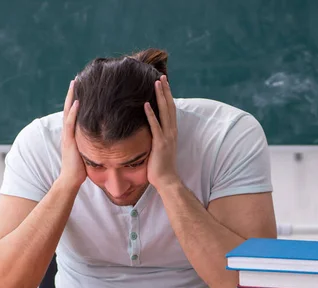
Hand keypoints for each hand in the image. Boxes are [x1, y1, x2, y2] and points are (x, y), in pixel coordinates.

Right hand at [58, 79, 86, 188]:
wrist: (70, 180)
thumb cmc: (80, 169)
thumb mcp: (87, 152)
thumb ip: (92, 143)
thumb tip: (102, 138)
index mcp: (73, 134)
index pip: (74, 113)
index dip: (76, 100)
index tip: (81, 87)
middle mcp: (68, 132)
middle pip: (69, 108)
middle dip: (72, 93)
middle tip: (76, 79)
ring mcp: (67, 135)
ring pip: (68, 112)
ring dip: (71, 98)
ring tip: (74, 84)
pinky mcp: (69, 141)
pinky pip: (71, 124)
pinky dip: (73, 113)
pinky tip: (77, 102)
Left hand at [144, 75, 180, 190]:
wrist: (166, 181)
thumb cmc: (160, 168)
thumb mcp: (158, 149)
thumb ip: (155, 138)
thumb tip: (147, 132)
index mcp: (171, 132)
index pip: (170, 110)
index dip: (167, 96)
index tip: (163, 84)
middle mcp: (171, 132)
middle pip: (170, 107)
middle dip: (166, 91)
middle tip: (161, 77)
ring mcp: (167, 137)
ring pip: (165, 112)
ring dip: (160, 97)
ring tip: (156, 83)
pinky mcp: (160, 144)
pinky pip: (155, 126)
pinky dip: (150, 114)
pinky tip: (145, 104)